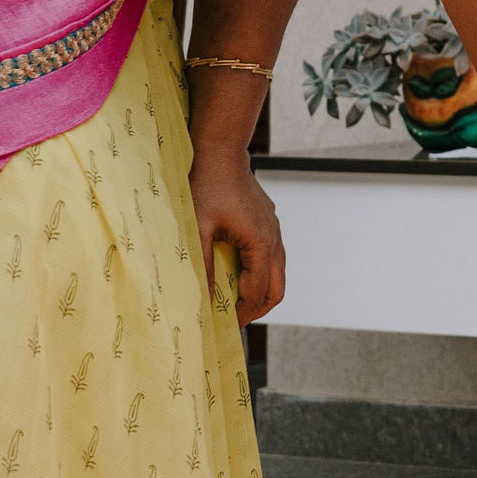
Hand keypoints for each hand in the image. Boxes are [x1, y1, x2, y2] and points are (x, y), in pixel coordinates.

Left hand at [188, 151, 284, 322]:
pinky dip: (260, 272)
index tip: (224, 325)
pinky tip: (237, 272)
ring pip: (277, 272)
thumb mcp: (198, 229)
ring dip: (260, 290)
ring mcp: (273, 229)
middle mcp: (274, 238)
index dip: (242, 313)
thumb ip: (203, 266)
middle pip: (278, 288)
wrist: (221, 151)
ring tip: (235, 301)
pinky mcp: (268, 222)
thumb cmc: (207, 186)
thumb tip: (205, 299)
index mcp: (260, 243)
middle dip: (258, 308)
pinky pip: (271, 255)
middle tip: (235, 320)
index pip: (258, 291)